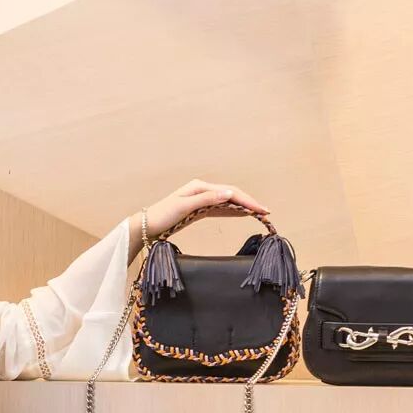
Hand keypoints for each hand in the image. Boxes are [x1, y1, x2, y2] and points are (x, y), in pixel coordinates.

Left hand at [143, 179, 270, 239]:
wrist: (146, 225)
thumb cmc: (162, 215)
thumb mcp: (184, 207)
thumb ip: (207, 199)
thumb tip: (229, 193)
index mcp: (200, 186)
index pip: (230, 192)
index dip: (247, 200)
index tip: (261, 210)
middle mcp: (203, 190)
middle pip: (231, 195)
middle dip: (249, 203)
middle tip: (266, 212)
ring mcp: (201, 199)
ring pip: (227, 201)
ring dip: (243, 207)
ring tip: (259, 213)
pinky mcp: (199, 210)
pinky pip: (220, 209)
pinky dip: (232, 211)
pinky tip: (242, 214)